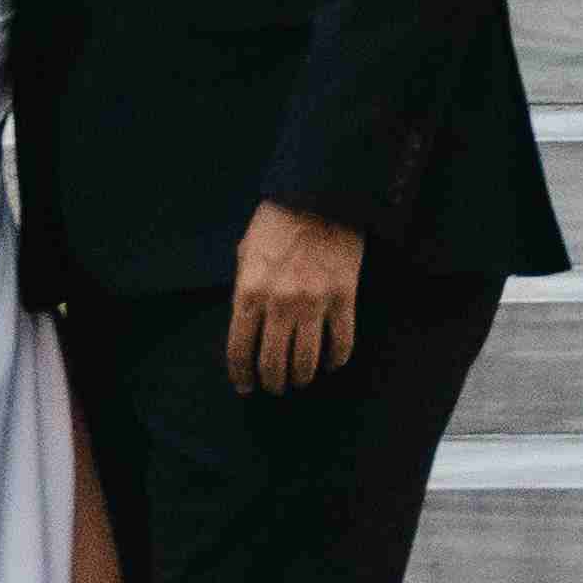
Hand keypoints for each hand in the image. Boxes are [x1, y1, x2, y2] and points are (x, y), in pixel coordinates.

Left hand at [225, 201, 365, 393]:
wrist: (319, 195)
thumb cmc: (278, 220)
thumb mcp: (246, 251)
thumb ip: (244, 287)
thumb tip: (245, 320)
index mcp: (249, 291)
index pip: (240, 350)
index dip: (241, 375)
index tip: (246, 386)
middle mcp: (279, 303)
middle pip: (273, 362)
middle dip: (273, 382)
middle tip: (275, 386)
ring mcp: (313, 303)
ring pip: (306, 360)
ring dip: (301, 377)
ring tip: (300, 379)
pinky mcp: (343, 298)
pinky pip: (342, 343)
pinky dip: (336, 359)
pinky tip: (331, 363)